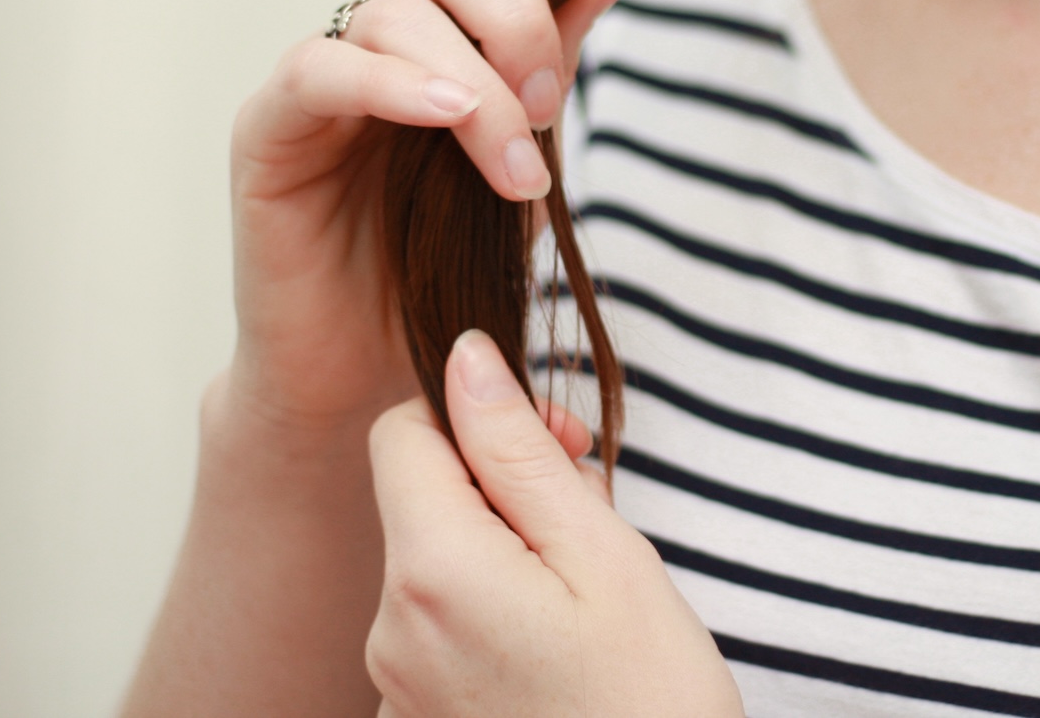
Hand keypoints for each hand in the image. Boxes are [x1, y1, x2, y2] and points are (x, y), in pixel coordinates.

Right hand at [225, 0, 633, 432]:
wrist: (374, 371)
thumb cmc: (451, 261)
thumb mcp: (530, 145)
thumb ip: (561, 48)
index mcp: (447, 12)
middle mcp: (380, 26)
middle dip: (518, 11)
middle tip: (553, 108)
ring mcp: (321, 74)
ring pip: (395, 8)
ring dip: (480, 85)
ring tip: (516, 172)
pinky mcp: (268, 132)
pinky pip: (321, 71)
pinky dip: (394, 85)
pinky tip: (447, 118)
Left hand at [366, 331, 743, 717]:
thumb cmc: (649, 703)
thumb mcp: (603, 554)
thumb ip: (519, 450)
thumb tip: (466, 356)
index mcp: (431, 571)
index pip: (401, 431)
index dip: (476, 417)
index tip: (553, 446)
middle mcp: (390, 630)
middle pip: (418, 498)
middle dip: (499, 486)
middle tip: (589, 514)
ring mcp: (396, 685)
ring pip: (433, 562)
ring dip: (501, 551)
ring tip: (583, 594)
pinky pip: (438, 628)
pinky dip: (492, 612)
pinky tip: (558, 645)